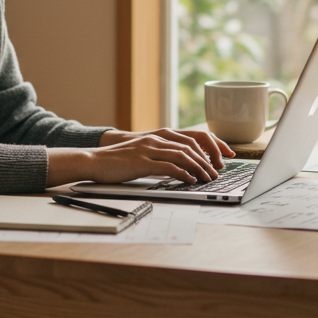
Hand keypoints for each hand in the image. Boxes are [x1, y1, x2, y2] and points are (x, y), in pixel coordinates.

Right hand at [46, 128, 233, 187]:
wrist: (94, 161)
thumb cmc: (118, 162)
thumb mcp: (142, 154)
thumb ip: (160, 157)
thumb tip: (180, 168)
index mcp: (158, 136)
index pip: (191, 138)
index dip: (210, 146)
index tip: (223, 156)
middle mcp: (156, 139)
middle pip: (191, 146)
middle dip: (208, 159)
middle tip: (217, 172)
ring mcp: (149, 149)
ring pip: (183, 156)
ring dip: (199, 168)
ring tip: (208, 178)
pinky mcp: (143, 162)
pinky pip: (169, 167)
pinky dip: (183, 173)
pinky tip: (191, 181)